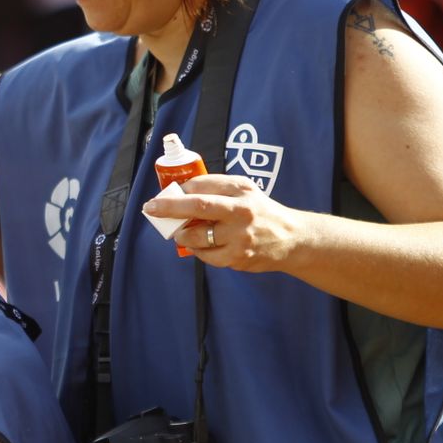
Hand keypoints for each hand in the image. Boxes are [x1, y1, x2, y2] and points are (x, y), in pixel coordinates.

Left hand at [142, 173, 300, 271]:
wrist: (292, 239)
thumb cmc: (261, 212)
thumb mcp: (244, 191)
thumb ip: (217, 189)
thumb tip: (180, 192)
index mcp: (241, 190)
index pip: (203, 185)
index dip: (179, 189)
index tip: (164, 193)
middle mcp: (242, 211)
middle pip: (198, 206)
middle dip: (169, 206)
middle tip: (150, 208)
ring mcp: (240, 237)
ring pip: (197, 237)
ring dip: (182, 235)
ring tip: (180, 233)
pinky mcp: (238, 257)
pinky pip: (206, 256)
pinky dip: (198, 251)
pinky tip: (200, 246)